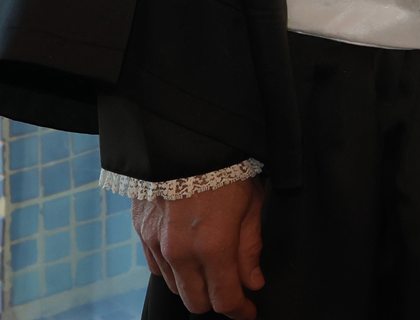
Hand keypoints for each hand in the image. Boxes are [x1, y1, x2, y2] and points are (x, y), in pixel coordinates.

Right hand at [131, 177, 265, 317]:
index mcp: (214, 247)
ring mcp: (158, 246)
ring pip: (176, 288)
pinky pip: (158, 269)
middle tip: (233, 290)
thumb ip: (250, 248)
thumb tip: (253, 281)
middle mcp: (182, 254)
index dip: (239, 310)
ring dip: (195, 286)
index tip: (249, 311)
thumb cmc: (226, 168)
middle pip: (196, 302)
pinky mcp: (142, 236)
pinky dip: (175, 271)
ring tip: (213, 269)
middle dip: (217, 301)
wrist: (184, 141)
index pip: (225, 299)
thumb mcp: (251, 204)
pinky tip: (189, 257)